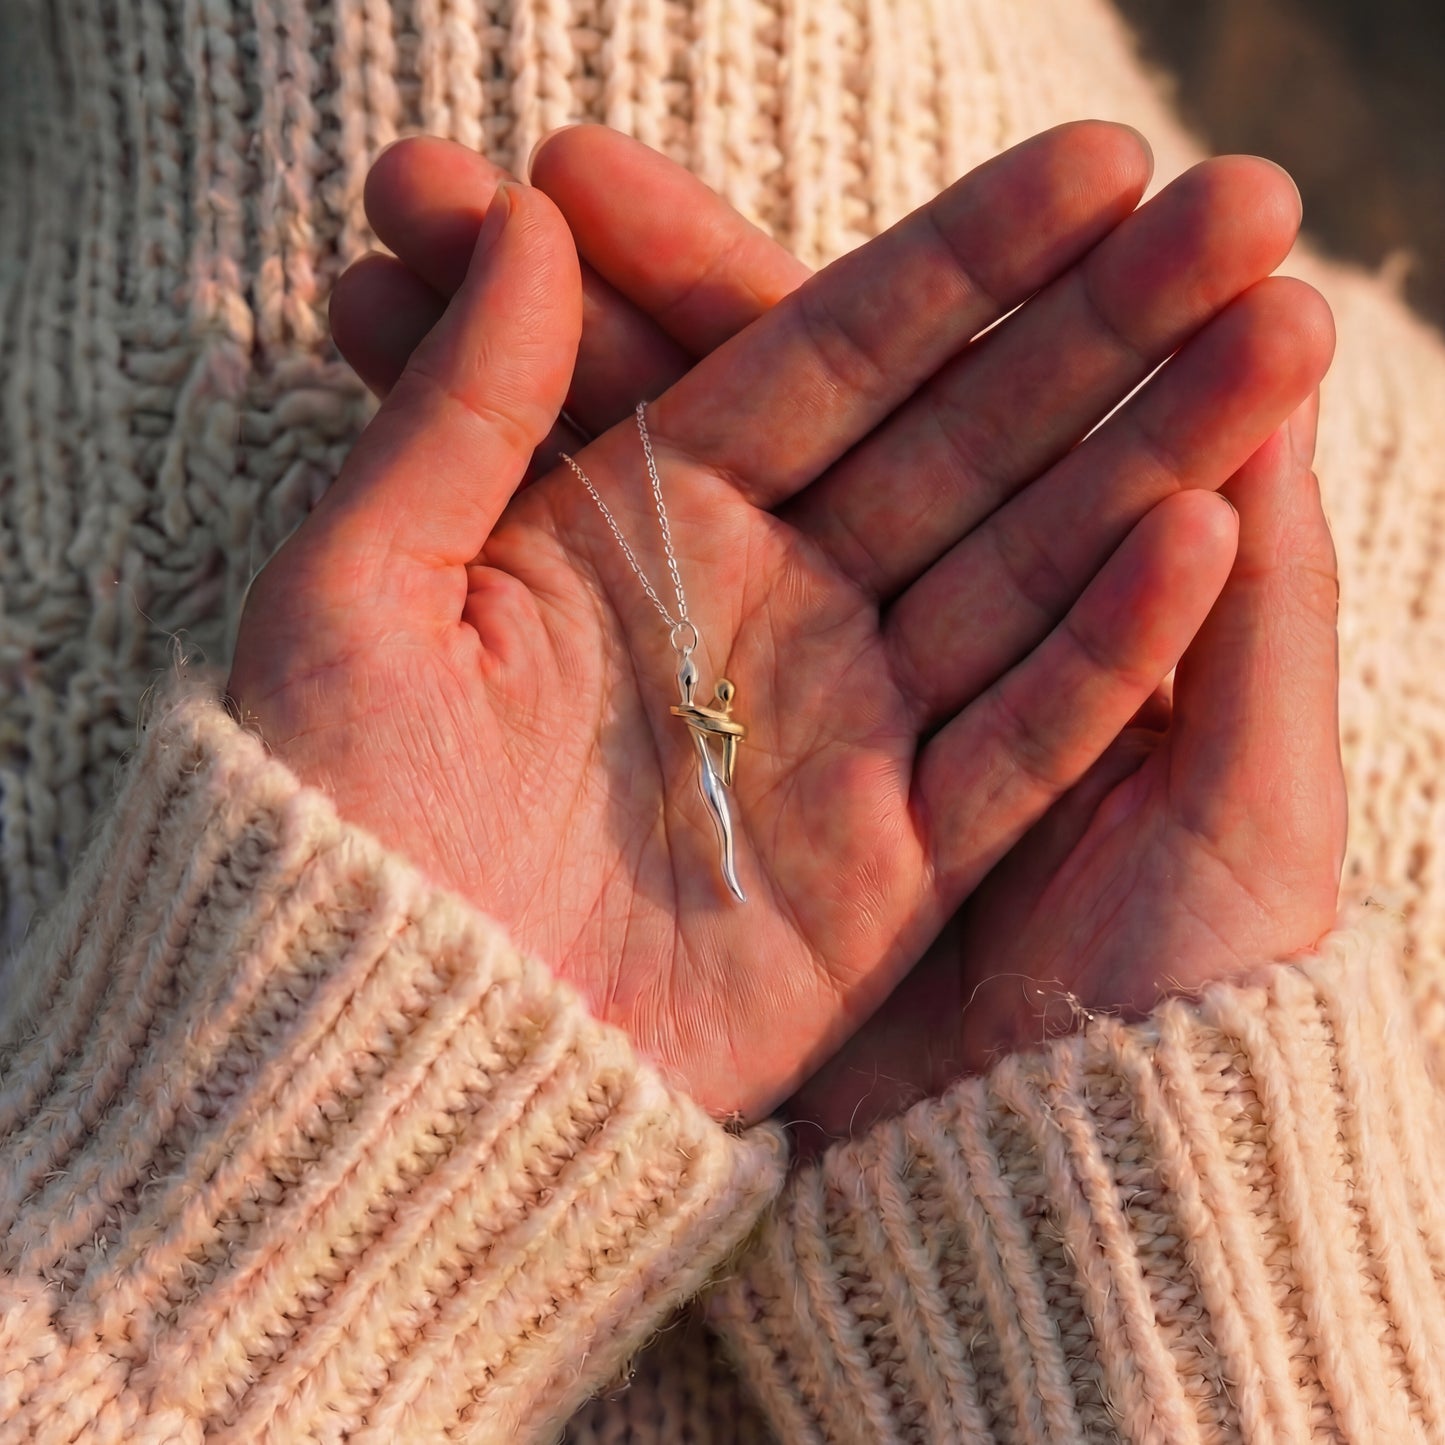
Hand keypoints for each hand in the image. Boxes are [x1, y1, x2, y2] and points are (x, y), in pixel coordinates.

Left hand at [230, 124, 1328, 1123]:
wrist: (374, 1046)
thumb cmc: (330, 820)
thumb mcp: (361, 588)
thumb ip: (459, 405)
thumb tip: (535, 216)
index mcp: (650, 521)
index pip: (831, 351)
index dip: (965, 256)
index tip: (1097, 162)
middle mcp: (769, 609)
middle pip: (964, 440)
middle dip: (1103, 327)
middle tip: (1244, 203)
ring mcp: (843, 733)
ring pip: (1025, 571)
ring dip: (1152, 459)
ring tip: (1279, 338)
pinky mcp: (890, 865)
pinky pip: (1021, 741)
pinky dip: (1108, 652)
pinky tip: (1204, 537)